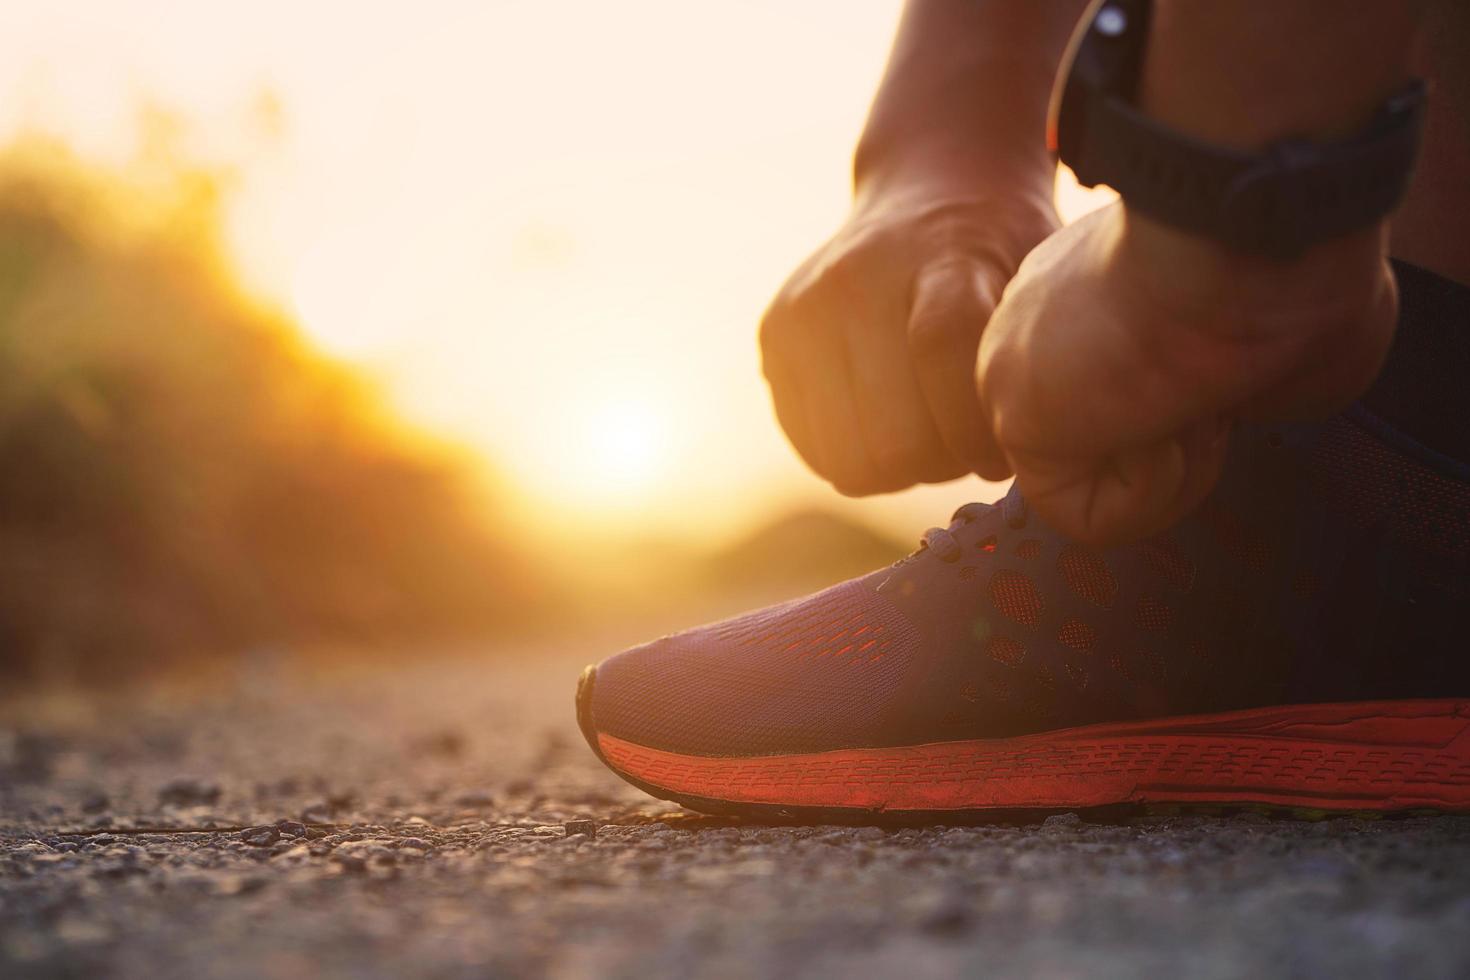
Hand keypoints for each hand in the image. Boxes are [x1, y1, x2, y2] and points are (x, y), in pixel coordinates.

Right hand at [760, 190, 1057, 494]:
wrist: (930, 189)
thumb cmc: (1004, 254)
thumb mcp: (1042, 279)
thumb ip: (1038, 351)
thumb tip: (1037, 446)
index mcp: (939, 256)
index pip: (942, 354)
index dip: (976, 431)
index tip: (1003, 452)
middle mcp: (855, 278)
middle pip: (894, 434)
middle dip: (944, 462)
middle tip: (967, 447)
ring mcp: (804, 308)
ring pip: (851, 458)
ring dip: (901, 469)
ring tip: (931, 435)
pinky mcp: (774, 335)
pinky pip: (816, 449)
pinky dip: (859, 458)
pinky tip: (891, 426)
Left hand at [977, 203, 1397, 544]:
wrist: (1251, 247)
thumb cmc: (1287, 274)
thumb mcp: (1282, 337)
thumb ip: (1242, 380)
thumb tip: (1231, 412)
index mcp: (1100, 290)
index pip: (1126, 385)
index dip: (1207, 407)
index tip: (1238, 369)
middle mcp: (1048, 325)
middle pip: (1115, 440)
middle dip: (1193, 439)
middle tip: (1220, 396)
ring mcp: (1022, 369)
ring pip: (1098, 483)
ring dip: (1176, 470)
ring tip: (1194, 407)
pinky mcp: (1011, 418)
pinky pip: (1080, 516)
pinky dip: (1143, 500)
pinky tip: (1157, 432)